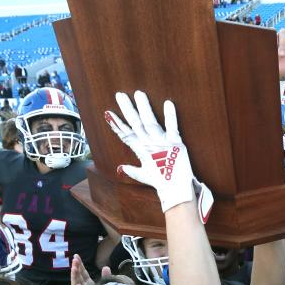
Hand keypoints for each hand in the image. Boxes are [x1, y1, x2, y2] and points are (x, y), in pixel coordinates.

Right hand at [70, 253, 110, 284]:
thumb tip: (106, 267)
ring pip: (76, 284)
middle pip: (78, 276)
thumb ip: (105, 276)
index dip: (79, 264)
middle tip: (75, 259)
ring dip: (74, 276)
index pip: (82, 272)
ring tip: (74, 268)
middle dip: (76, 267)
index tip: (76, 256)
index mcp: (88, 284)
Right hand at [106, 91, 212, 220]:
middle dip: (127, 109)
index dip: (117, 124)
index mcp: (140, 150)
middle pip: (135, 124)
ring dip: (144, 107)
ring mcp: (161, 143)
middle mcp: (149, 144)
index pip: (126, 134)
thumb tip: (120, 168)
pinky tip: (168, 103)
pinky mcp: (176, 143)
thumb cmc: (160, 183)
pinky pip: (172, 127)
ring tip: (138, 94)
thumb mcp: (143, 176)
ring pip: (150, 122)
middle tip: (120, 95)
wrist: (175, 190)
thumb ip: (131, 170)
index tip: (108, 112)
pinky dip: (170, 116)